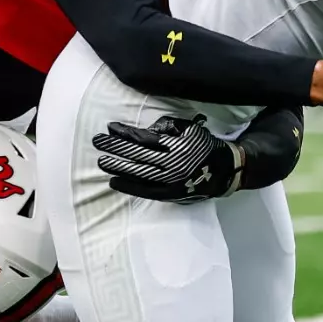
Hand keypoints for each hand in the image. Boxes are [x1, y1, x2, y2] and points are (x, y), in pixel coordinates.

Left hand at [93, 114, 239, 202]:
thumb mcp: (191, 129)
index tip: (110, 127)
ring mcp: (169, 181)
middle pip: (137, 155)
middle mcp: (171, 164)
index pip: (143, 138)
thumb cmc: (205, 146)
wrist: (225, 171)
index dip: (125, 133)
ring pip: (138, 173)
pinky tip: (114, 181)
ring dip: (117, 167)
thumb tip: (146, 131)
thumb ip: (169, 126)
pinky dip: (128, 186)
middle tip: (97, 141)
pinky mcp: (169, 194)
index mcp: (175, 145)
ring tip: (101, 161)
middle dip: (115, 148)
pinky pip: (145, 191)